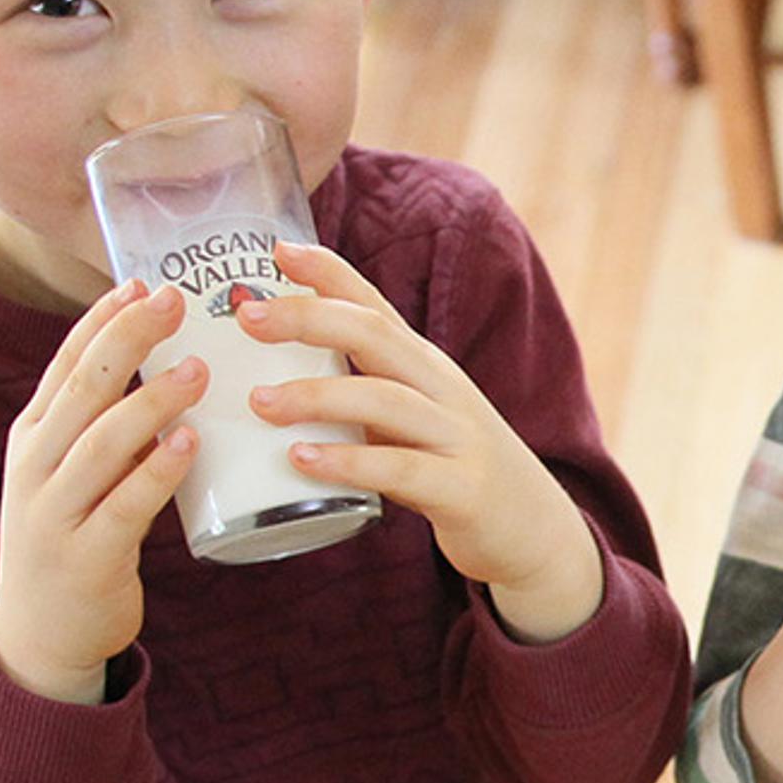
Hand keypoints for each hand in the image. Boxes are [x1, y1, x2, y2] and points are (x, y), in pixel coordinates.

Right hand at [0, 281, 204, 703]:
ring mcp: (54, 513)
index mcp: (33, 438)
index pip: (65, 366)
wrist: (41, 633)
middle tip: (174, 299)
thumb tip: (170, 365)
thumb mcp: (72, 474)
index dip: (100, 322)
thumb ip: (107, 427)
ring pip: (102, 443)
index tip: (140, 281)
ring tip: (197, 367)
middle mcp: (35, 467)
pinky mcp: (86, 557)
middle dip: (126, 340)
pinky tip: (190, 443)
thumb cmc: (74, 536)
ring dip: (151, 400)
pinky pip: (125, 506)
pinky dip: (157, 470)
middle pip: (82, 390)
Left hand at [237, 243, 601, 638]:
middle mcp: (442, 390)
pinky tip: (302, 461)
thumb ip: (357, 395)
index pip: (375, 304)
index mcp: (424, 367)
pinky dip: (347, 463)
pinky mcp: (461, 490)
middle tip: (247, 317)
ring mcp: (456, 438)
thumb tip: (265, 379)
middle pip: (376, 335)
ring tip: (259, 402)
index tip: (277, 250)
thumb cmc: (451, 469)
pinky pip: (399, 471)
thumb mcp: (411, 420)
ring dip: (316, 396)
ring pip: (384, 400)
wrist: (534, 532)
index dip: (329, 273)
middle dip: (310, 318)